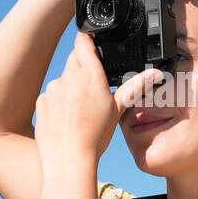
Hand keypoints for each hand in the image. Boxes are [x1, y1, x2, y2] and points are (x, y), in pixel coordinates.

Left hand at [35, 31, 162, 166]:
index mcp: (91, 76)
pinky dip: (57, 101)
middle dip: (82, 67)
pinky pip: (51, 94)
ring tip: (79, 110)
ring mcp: (53, 88)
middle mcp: (70, 78)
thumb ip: (135, 87)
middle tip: (92, 89)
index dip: (87, 40)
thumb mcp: (118, 109)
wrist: (68, 158)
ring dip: (70, 86)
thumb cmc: (95, 136)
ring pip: (63, 78)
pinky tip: (65, 117)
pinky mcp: (41, 100)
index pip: (83, 43)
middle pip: (74, 59)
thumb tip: (156, 74)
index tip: (90, 41)